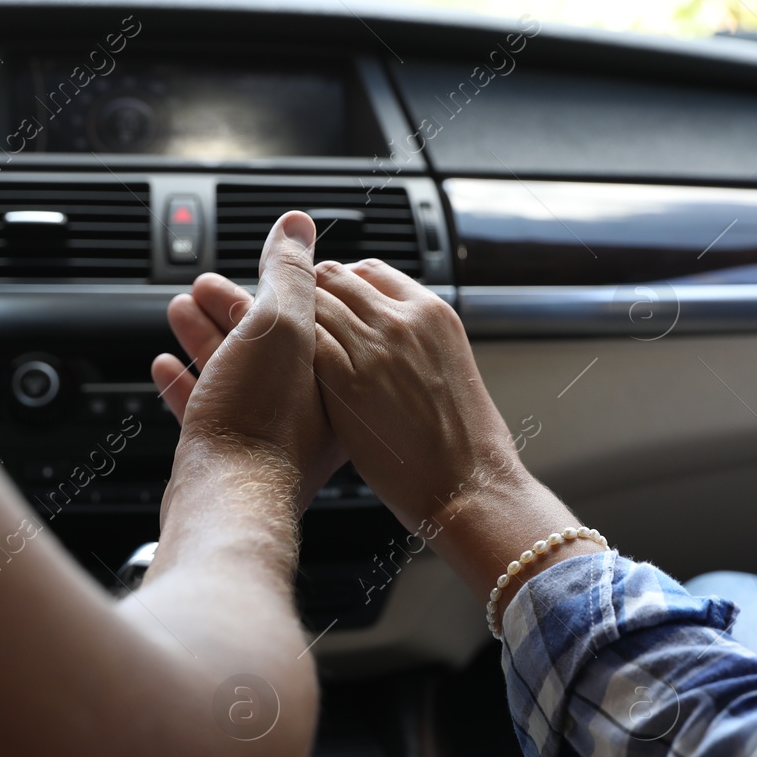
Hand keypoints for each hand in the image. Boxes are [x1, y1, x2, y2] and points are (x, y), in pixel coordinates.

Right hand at [153, 212, 344, 512]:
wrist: (227, 500)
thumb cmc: (262, 420)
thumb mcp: (280, 325)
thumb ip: (289, 273)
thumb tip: (297, 227)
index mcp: (334, 372)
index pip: (307, 313)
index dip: (267, 284)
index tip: (240, 266)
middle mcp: (312, 407)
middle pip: (268, 341)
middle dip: (229, 308)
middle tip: (200, 287)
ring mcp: (272, 434)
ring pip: (236, 372)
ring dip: (205, 337)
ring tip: (179, 311)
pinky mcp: (233, 457)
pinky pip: (210, 410)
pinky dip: (187, 382)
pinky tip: (166, 366)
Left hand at [310, 259, 519, 529]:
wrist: (468, 485)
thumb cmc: (464, 446)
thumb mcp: (451, 369)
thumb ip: (418, 344)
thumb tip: (394, 344)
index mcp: (434, 312)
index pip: (370, 270)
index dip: (343, 287)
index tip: (332, 308)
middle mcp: (404, 319)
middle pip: (336, 277)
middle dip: (312, 299)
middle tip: (300, 330)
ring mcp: (375, 347)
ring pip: (313, 303)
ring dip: (296, 324)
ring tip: (288, 353)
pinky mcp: (348, 380)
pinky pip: (304, 341)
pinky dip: (290, 350)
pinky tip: (289, 374)